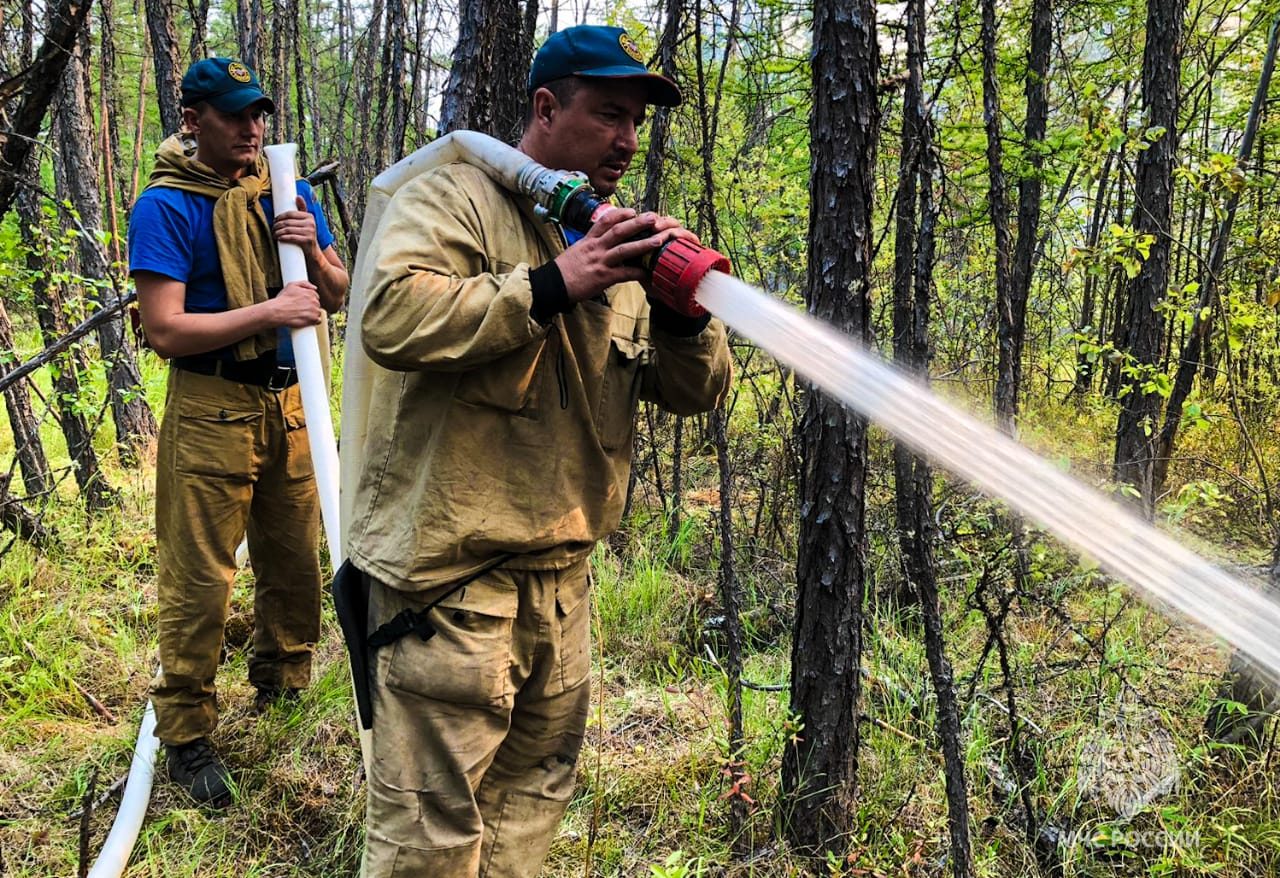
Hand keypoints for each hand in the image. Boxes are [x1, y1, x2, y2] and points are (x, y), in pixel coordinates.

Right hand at [269, 280, 322, 327]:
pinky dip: (313, 321)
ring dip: (312, 313)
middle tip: (301, 309)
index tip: (303, 303)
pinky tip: (305, 319)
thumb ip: (304, 283)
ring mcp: (314, 310)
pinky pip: (318, 321)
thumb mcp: (291, 285)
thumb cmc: (283, 299)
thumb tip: (314, 288)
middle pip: (316, 304)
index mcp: (311, 293)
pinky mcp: (313, 319)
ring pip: (317, 312)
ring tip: (302, 314)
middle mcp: (314, 301)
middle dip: (310, 306)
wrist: (278, 311)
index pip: (315, 296)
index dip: (309, 300)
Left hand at [273, 195, 321, 260]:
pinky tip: (278, 238)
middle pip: (288, 222)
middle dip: (277, 225)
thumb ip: (302, 210)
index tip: (274, 221)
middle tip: (272, 229)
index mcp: (309, 216)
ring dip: (278, 232)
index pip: (291, 213)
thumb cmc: (306, 236)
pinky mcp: (308, 240)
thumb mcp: (306, 223)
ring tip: (274, 234)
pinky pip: (292, 237)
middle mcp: (311, 223)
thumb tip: (298, 196)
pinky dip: (283, 237)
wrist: (314, 253)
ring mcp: (310, 232)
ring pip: (288, 229)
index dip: (280, 216)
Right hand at [555, 210, 693, 301]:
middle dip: (637, 223)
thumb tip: (604, 239)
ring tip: (658, 239)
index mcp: (589, 240)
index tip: (632, 210)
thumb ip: (591, 244)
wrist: (553, 285)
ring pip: (624, 249)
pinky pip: (624, 274)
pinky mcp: (603, 277)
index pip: (605, 221)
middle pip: (618, 230)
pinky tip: (648, 271)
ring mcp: (600, 262)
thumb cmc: (565, 269)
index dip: (620, 213)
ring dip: (643, 244)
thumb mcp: (577, 250)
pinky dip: (638, 272)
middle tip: (653, 217)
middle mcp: (595, 247)